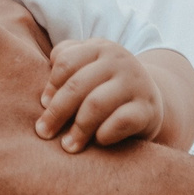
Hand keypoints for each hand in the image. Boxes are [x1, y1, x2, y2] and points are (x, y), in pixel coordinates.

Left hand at [37, 39, 164, 150]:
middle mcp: (120, 61)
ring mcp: (136, 84)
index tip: (43, 104)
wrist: (150, 101)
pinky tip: (98, 141)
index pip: (66, 61)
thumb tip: (46, 95)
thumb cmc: (106, 86)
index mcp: (100, 48)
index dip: (51, 85)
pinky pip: (121, 121)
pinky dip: (105, 133)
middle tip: (44, 132)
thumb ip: (66, 64)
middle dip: (57, 111)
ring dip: (78, 128)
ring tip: (67, 146)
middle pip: (77, 85)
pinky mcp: (148, 109)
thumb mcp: (89, 67)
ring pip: (96, 104)